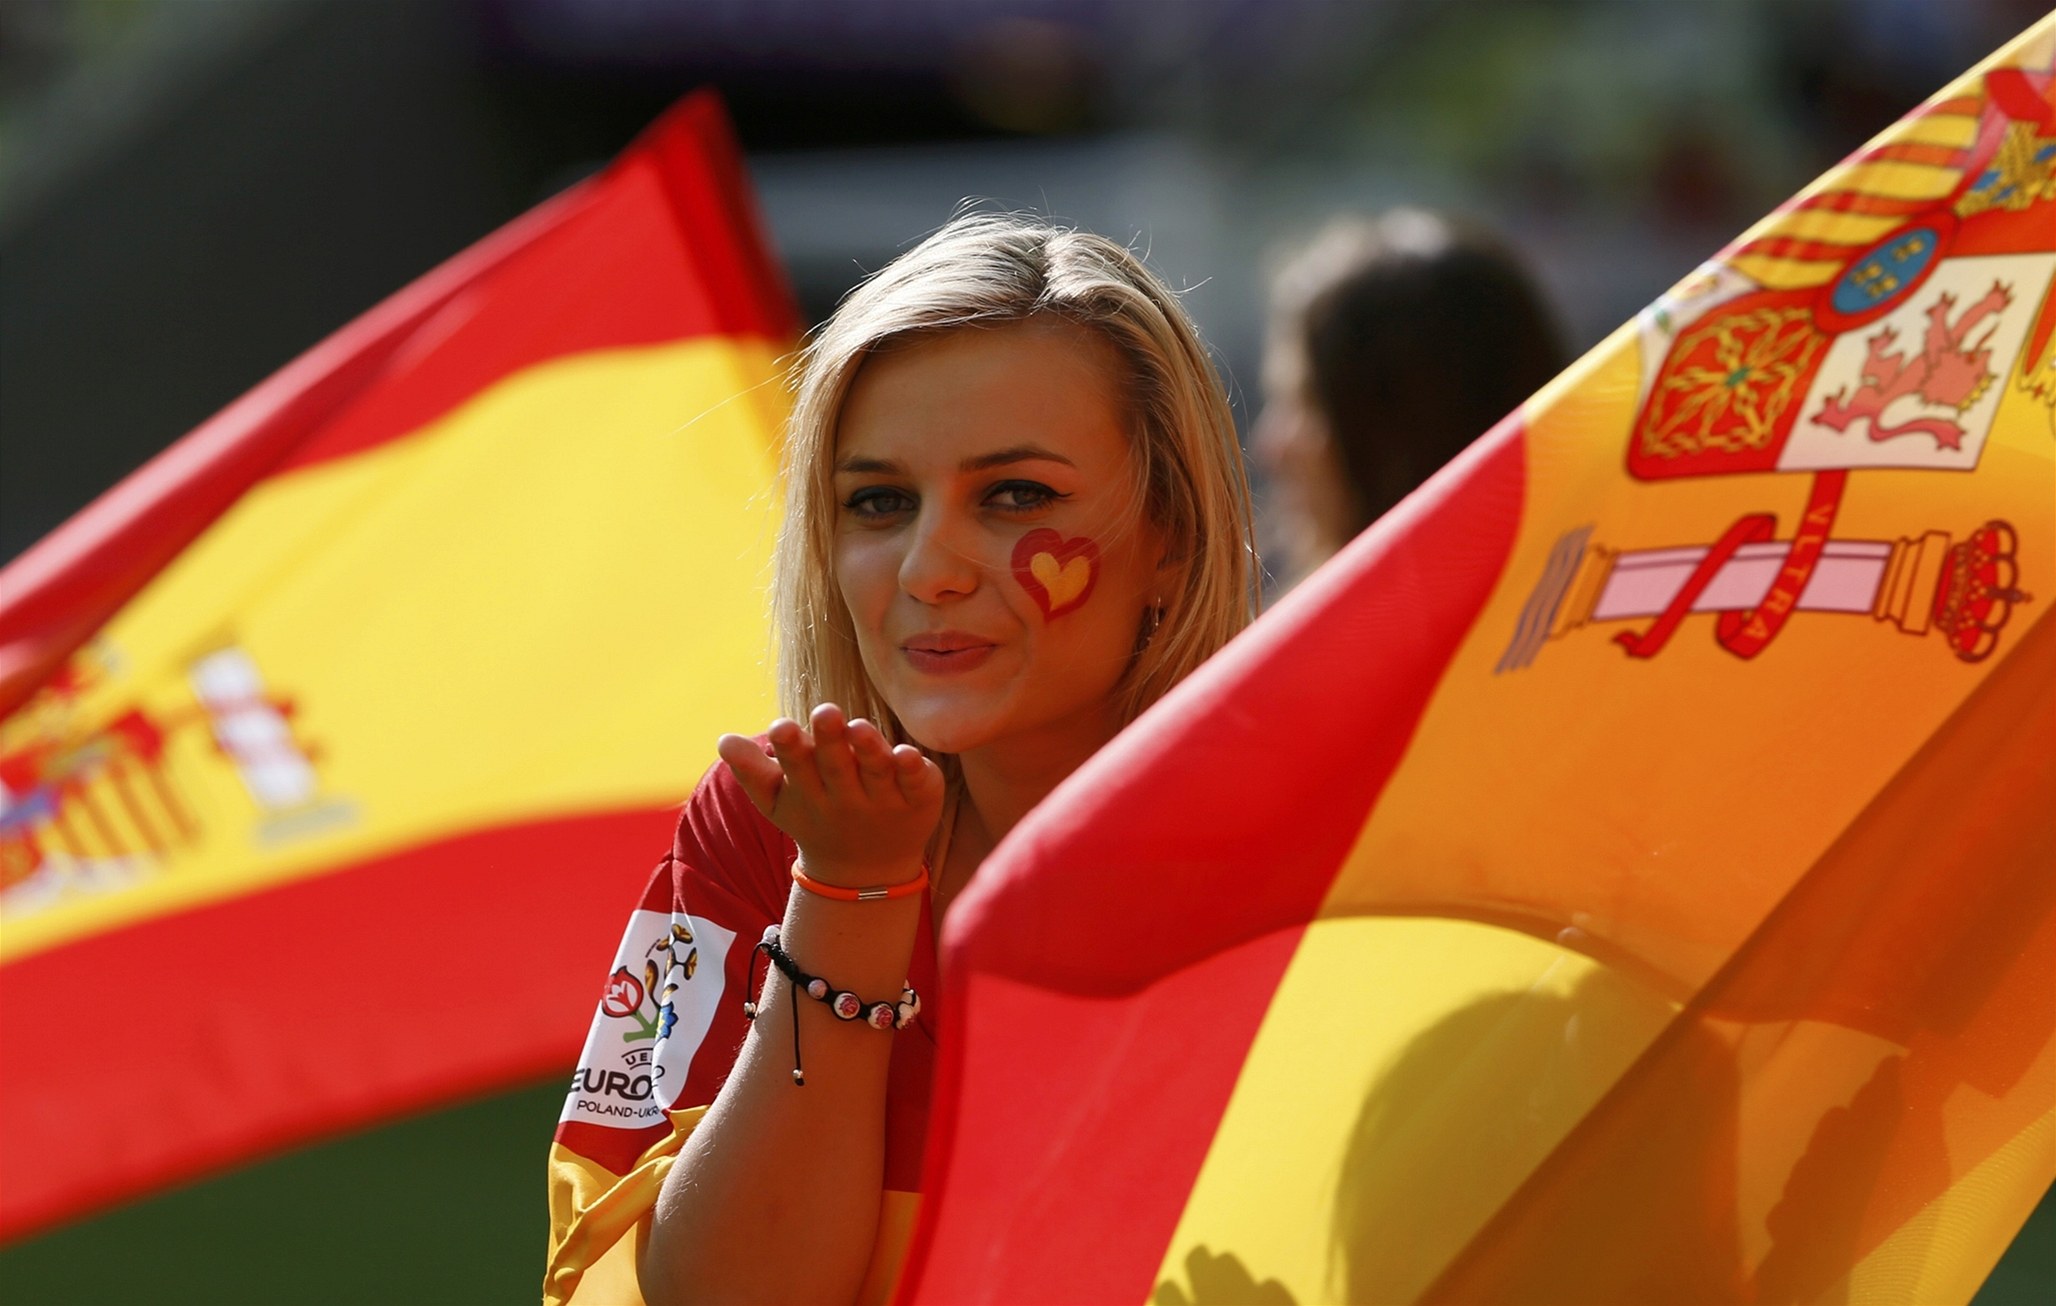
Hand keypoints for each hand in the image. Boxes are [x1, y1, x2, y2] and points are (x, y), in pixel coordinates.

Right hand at [717, 704, 944, 886]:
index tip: (782, 726)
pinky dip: (913, 770)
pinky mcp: (920, 799)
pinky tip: (908, 753)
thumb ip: (752, 771)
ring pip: (876, 772)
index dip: (790, 748)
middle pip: (836, 767)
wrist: (867, 874)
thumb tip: (722, 740)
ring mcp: (884, 799)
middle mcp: (847, 796)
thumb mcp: (781, 801)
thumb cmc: (816, 818)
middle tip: (825, 711)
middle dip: (829, 740)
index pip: (796, 767)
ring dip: (868, 751)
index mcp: (810, 791)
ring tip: (859, 727)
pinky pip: (917, 785)